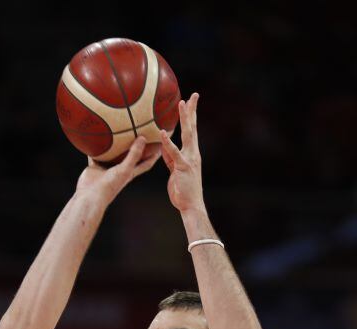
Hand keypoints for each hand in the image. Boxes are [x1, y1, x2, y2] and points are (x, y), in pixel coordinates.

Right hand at [75, 137, 159, 204]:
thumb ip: (134, 155)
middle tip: (140, 131)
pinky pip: (96, 153)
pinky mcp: (96, 166)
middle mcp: (120, 169)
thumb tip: (143, 138)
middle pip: (130, 155)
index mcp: (130, 172)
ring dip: (115, 144)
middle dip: (136, 146)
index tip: (161, 144)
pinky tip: (95, 136)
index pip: (146, 162)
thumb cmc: (110, 185)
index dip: (155, 155)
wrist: (91, 196)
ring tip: (118, 130)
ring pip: (113, 153)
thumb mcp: (125, 169)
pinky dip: (95, 146)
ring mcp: (108, 167)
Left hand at [159, 92, 204, 213]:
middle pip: (192, 127)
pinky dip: (168, 142)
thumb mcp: (175, 170)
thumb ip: (170, 158)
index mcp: (191, 153)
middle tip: (193, 95)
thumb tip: (163, 147)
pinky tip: (162, 132)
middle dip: (193, 110)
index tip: (190, 101)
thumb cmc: (182, 190)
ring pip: (187, 135)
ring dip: (185, 118)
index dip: (191, 116)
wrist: (190, 205)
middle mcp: (193, 153)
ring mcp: (189, 159)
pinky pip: (174, 152)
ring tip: (182, 104)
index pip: (191, 130)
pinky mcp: (183, 166)